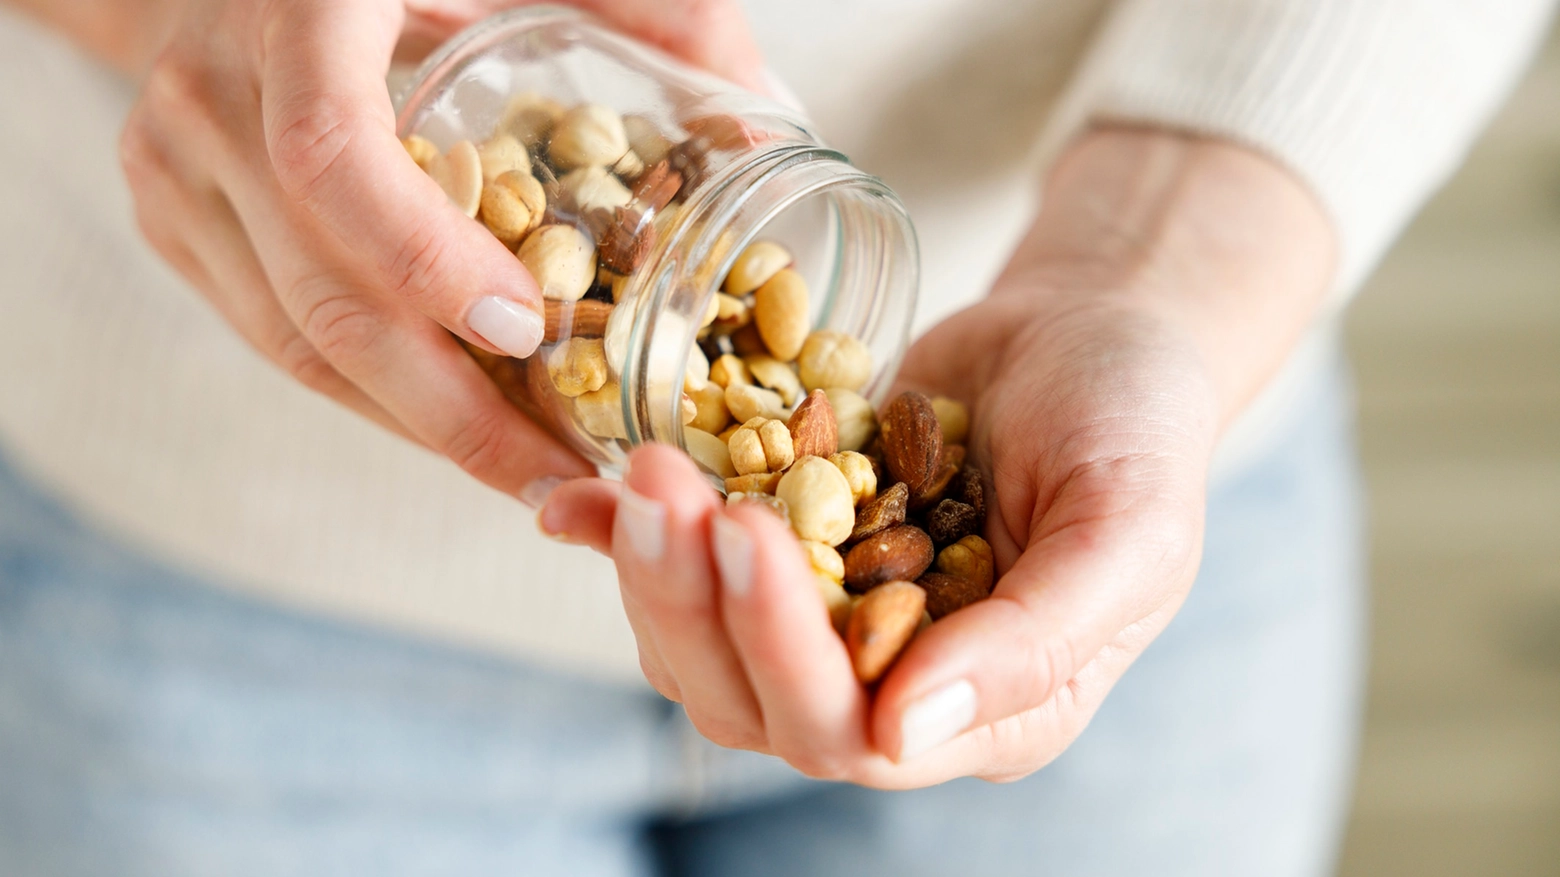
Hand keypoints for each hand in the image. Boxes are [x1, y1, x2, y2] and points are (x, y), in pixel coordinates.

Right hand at [115, 0, 767, 497]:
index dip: (425, 261)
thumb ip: (650, 11)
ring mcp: (176, 169)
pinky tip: (455, 425)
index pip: (331, 158)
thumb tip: (764, 118)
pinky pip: (275, 337)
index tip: (525, 330)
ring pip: (295, 342)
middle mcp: (216, 99)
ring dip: (419, 427)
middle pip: (322, 295)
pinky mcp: (170, 222)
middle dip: (453, 416)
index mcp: (299, 15)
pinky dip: (372, 395)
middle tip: (564, 482)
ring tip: (530, 478)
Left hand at [538, 128, 1335, 786]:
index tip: (747, 531)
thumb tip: (903, 733)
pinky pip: (684, 572)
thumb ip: (1036, 642)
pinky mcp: (782, 553)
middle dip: (693, 601)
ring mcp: (827, 620)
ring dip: (653, 568)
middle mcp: (894, 686)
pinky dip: (623, 541)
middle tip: (661, 488)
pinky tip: (576, 496)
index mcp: (988, 711)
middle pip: (751, 700)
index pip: (855, 732)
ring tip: (640, 467)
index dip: (785, 648)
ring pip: (700, 647)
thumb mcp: (1128, 527)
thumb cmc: (1134, 427)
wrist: (1090, 336)